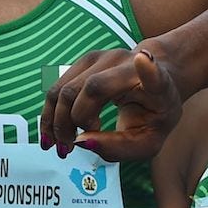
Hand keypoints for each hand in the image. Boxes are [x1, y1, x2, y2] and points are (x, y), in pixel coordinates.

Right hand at [41, 46, 180, 161]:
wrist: (154, 81)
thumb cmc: (153, 114)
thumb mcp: (147, 142)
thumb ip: (120, 148)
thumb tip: (81, 142)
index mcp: (156, 84)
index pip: (154, 74)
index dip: (148, 68)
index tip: (144, 58)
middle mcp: (127, 64)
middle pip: (90, 89)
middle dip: (73, 122)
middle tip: (70, 150)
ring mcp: (102, 58)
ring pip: (66, 88)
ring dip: (56, 121)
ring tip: (60, 147)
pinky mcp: (84, 61)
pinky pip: (58, 87)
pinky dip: (51, 114)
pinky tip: (52, 135)